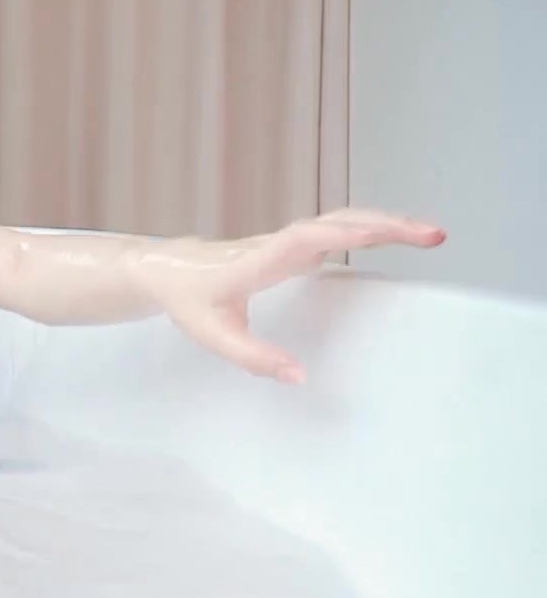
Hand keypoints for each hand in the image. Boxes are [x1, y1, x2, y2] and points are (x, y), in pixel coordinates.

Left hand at [140, 207, 445, 383]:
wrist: (166, 270)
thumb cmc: (189, 301)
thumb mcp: (214, 337)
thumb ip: (255, 358)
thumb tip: (300, 377)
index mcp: (253, 263)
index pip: (299, 241)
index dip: (336, 235)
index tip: (373, 234)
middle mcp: (274, 245)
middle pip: (334, 223)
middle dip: (384, 224)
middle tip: (432, 235)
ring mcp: (285, 241)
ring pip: (339, 221)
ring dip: (384, 222)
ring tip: (429, 234)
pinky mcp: (292, 245)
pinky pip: (336, 229)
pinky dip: (369, 227)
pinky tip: (396, 234)